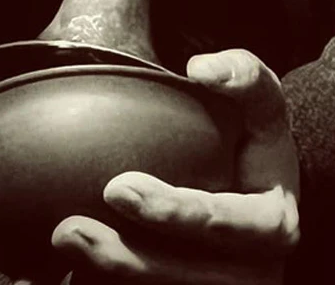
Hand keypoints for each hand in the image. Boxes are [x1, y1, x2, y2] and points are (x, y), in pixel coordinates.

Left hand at [46, 49, 299, 283]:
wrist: (257, 194)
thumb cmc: (254, 143)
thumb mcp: (264, 105)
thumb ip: (245, 76)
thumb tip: (202, 70)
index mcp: (273, 226)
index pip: (228, 225)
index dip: (175, 214)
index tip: (116, 188)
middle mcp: (253, 272)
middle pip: (190, 277)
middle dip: (130, 260)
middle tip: (71, 230)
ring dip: (110, 279)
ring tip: (63, 244)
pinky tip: (60, 274)